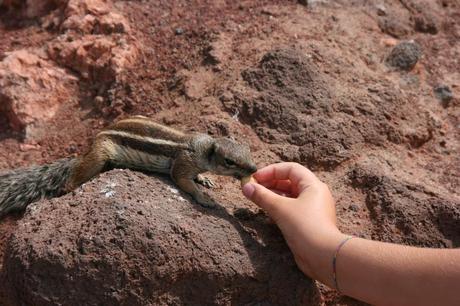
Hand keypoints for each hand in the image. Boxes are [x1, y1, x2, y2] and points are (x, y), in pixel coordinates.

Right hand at [242, 162, 344, 283]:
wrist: (323, 256)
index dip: (271, 171)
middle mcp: (315, 194)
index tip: (255, 178)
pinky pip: (291, 209)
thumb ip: (262, 196)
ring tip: (257, 198)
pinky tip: (267, 212)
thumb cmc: (305, 226)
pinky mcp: (308, 223)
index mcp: (313, 185)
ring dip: (273, 195)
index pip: (290, 169)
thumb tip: (246, 186)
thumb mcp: (280, 208)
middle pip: (289, 181)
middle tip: (252, 188)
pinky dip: (278, 207)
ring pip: (290, 196)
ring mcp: (313, 209)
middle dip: (270, 183)